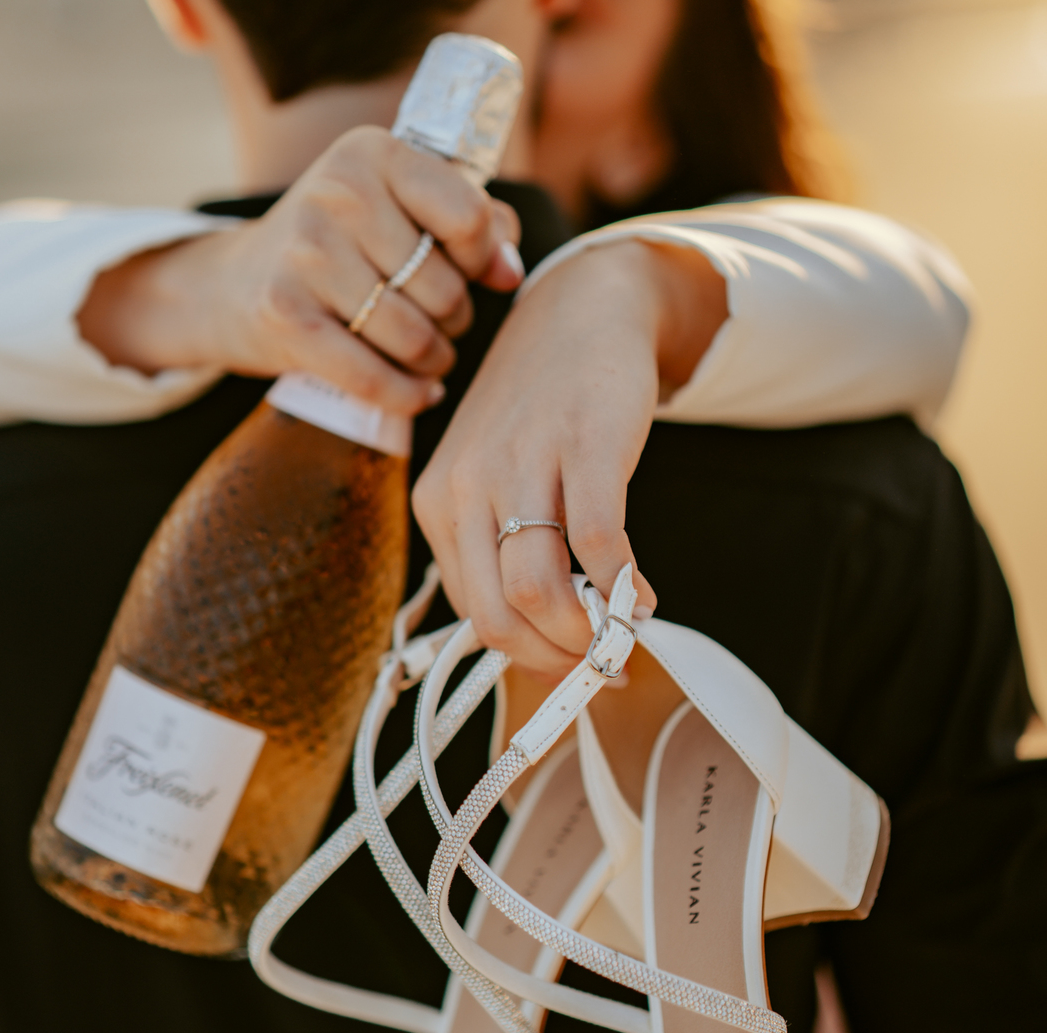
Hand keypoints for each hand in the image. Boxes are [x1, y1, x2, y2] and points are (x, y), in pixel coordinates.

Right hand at [76, 126, 522, 414]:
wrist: (234, 284)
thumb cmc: (339, 247)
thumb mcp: (397, 209)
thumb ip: (469, 221)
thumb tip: (510, 270)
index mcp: (374, 152)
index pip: (468, 215)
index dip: (484, 257)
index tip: (476, 273)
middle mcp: (338, 192)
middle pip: (443, 288)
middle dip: (455, 319)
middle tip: (441, 323)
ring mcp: (306, 254)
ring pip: (413, 337)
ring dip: (434, 360)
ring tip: (429, 356)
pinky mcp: (284, 314)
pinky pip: (371, 375)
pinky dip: (406, 395)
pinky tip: (420, 394)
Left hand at [412, 239, 726, 674]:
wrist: (580, 311)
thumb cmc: (540, 412)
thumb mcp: (495, 479)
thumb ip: (502, 552)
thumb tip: (541, 643)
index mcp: (438, 504)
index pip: (471, 614)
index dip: (526, 658)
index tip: (570, 670)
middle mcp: (468, 486)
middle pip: (498, 616)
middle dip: (553, 658)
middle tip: (598, 663)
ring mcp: (523, 463)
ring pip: (537, 590)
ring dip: (585, 633)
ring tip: (622, 632)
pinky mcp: (584, 444)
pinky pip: (596, 542)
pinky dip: (623, 587)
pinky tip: (645, 595)